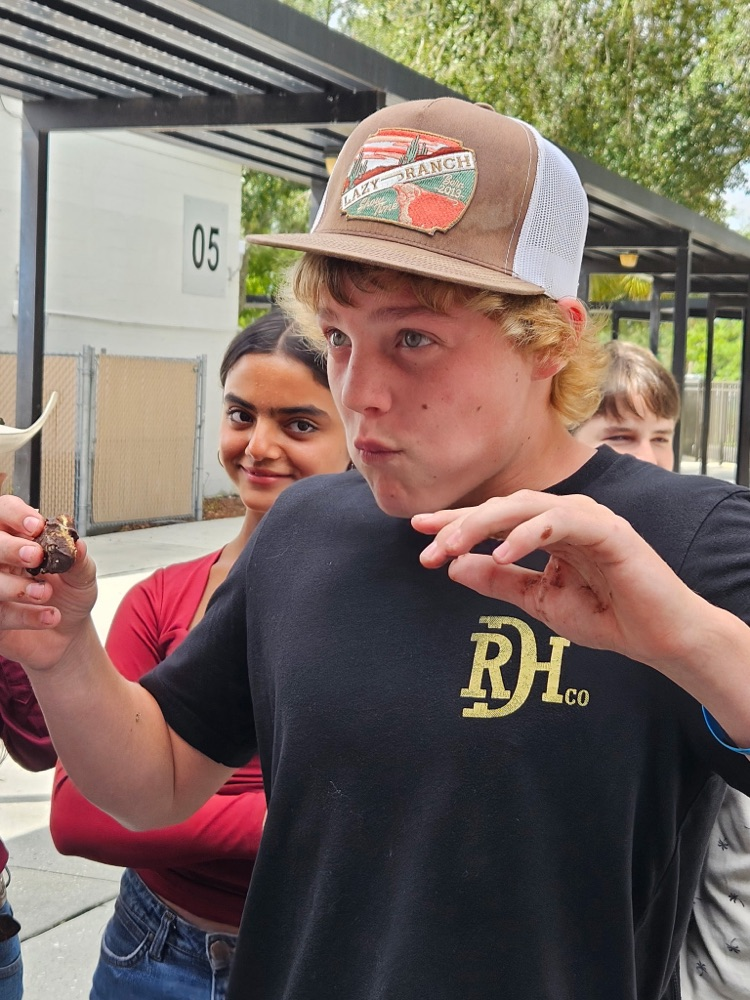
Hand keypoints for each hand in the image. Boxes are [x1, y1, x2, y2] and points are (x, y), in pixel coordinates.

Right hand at [0, 496, 97, 669]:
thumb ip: (79, 560)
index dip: (14, 514)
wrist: (69, 635)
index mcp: (19, 539)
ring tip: (45, 593)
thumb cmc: (70, 597)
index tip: (36, 526)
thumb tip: (76, 544)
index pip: (4, 512)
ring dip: (16, 586)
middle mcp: (2, 560)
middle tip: (35, 557)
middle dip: (10, 547)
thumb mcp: (82, 577)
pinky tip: (49, 617)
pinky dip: (24, 616)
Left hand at [413, 490, 701, 672]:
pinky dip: (528, 534)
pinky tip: (500, 553)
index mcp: (548, 529)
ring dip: (484, 525)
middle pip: (503, 507)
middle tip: (429, 549)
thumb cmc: (605, 616)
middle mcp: (564, 515)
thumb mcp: (538, 601)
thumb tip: (454, 567)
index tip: (418, 531)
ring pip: (526, 506)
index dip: (456, 523)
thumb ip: (499, 582)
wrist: (657, 639)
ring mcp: (587, 518)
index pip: (495, 519)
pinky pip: (560, 522)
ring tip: (453, 548)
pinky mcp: (608, 530)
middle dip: (461, 526)